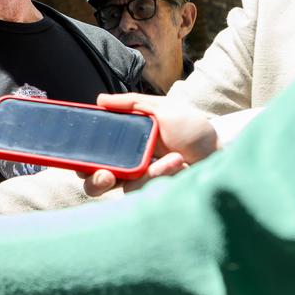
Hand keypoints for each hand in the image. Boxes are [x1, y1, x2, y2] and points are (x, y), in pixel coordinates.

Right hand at [81, 93, 217, 196]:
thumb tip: (99, 99)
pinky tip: (177, 161)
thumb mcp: (163, 108)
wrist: (222, 153)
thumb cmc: (194, 131)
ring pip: (115, 189)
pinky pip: (142, 189)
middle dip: (93, 178)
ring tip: (160, 162)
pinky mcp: (153, 194)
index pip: (92, 150)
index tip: (72, 153)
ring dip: (134, 175)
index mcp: (124, 141)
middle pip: (93, 178)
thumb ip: (131, 103)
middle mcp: (126, 163)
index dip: (77, 155)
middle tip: (103, 174)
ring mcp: (139, 181)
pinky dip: (158, 174)